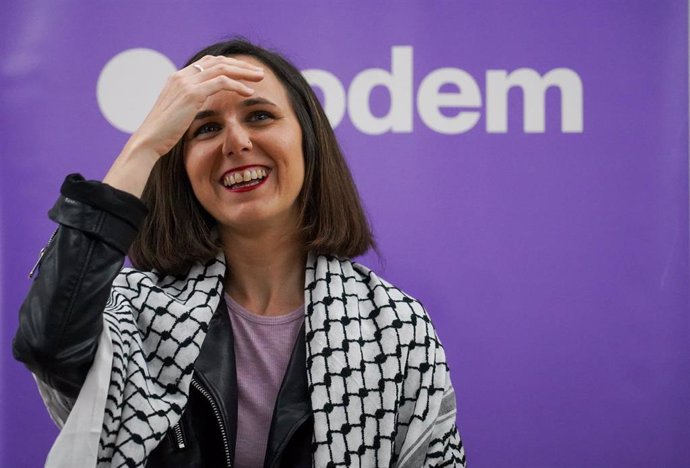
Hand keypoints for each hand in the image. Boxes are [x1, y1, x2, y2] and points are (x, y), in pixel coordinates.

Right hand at [104, 56, 263, 196]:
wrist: (149, 141)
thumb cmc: (164, 134)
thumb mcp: (178, 114)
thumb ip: (190, 104)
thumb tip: (203, 107)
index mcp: (177, 78)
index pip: (208, 62)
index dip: (229, 65)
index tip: (245, 73)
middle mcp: (181, 75)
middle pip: (218, 61)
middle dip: (240, 66)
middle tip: (258, 72)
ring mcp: (185, 82)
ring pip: (222, 68)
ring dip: (244, 72)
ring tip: (260, 78)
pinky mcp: (191, 94)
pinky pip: (221, 82)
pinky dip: (237, 85)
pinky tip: (249, 93)